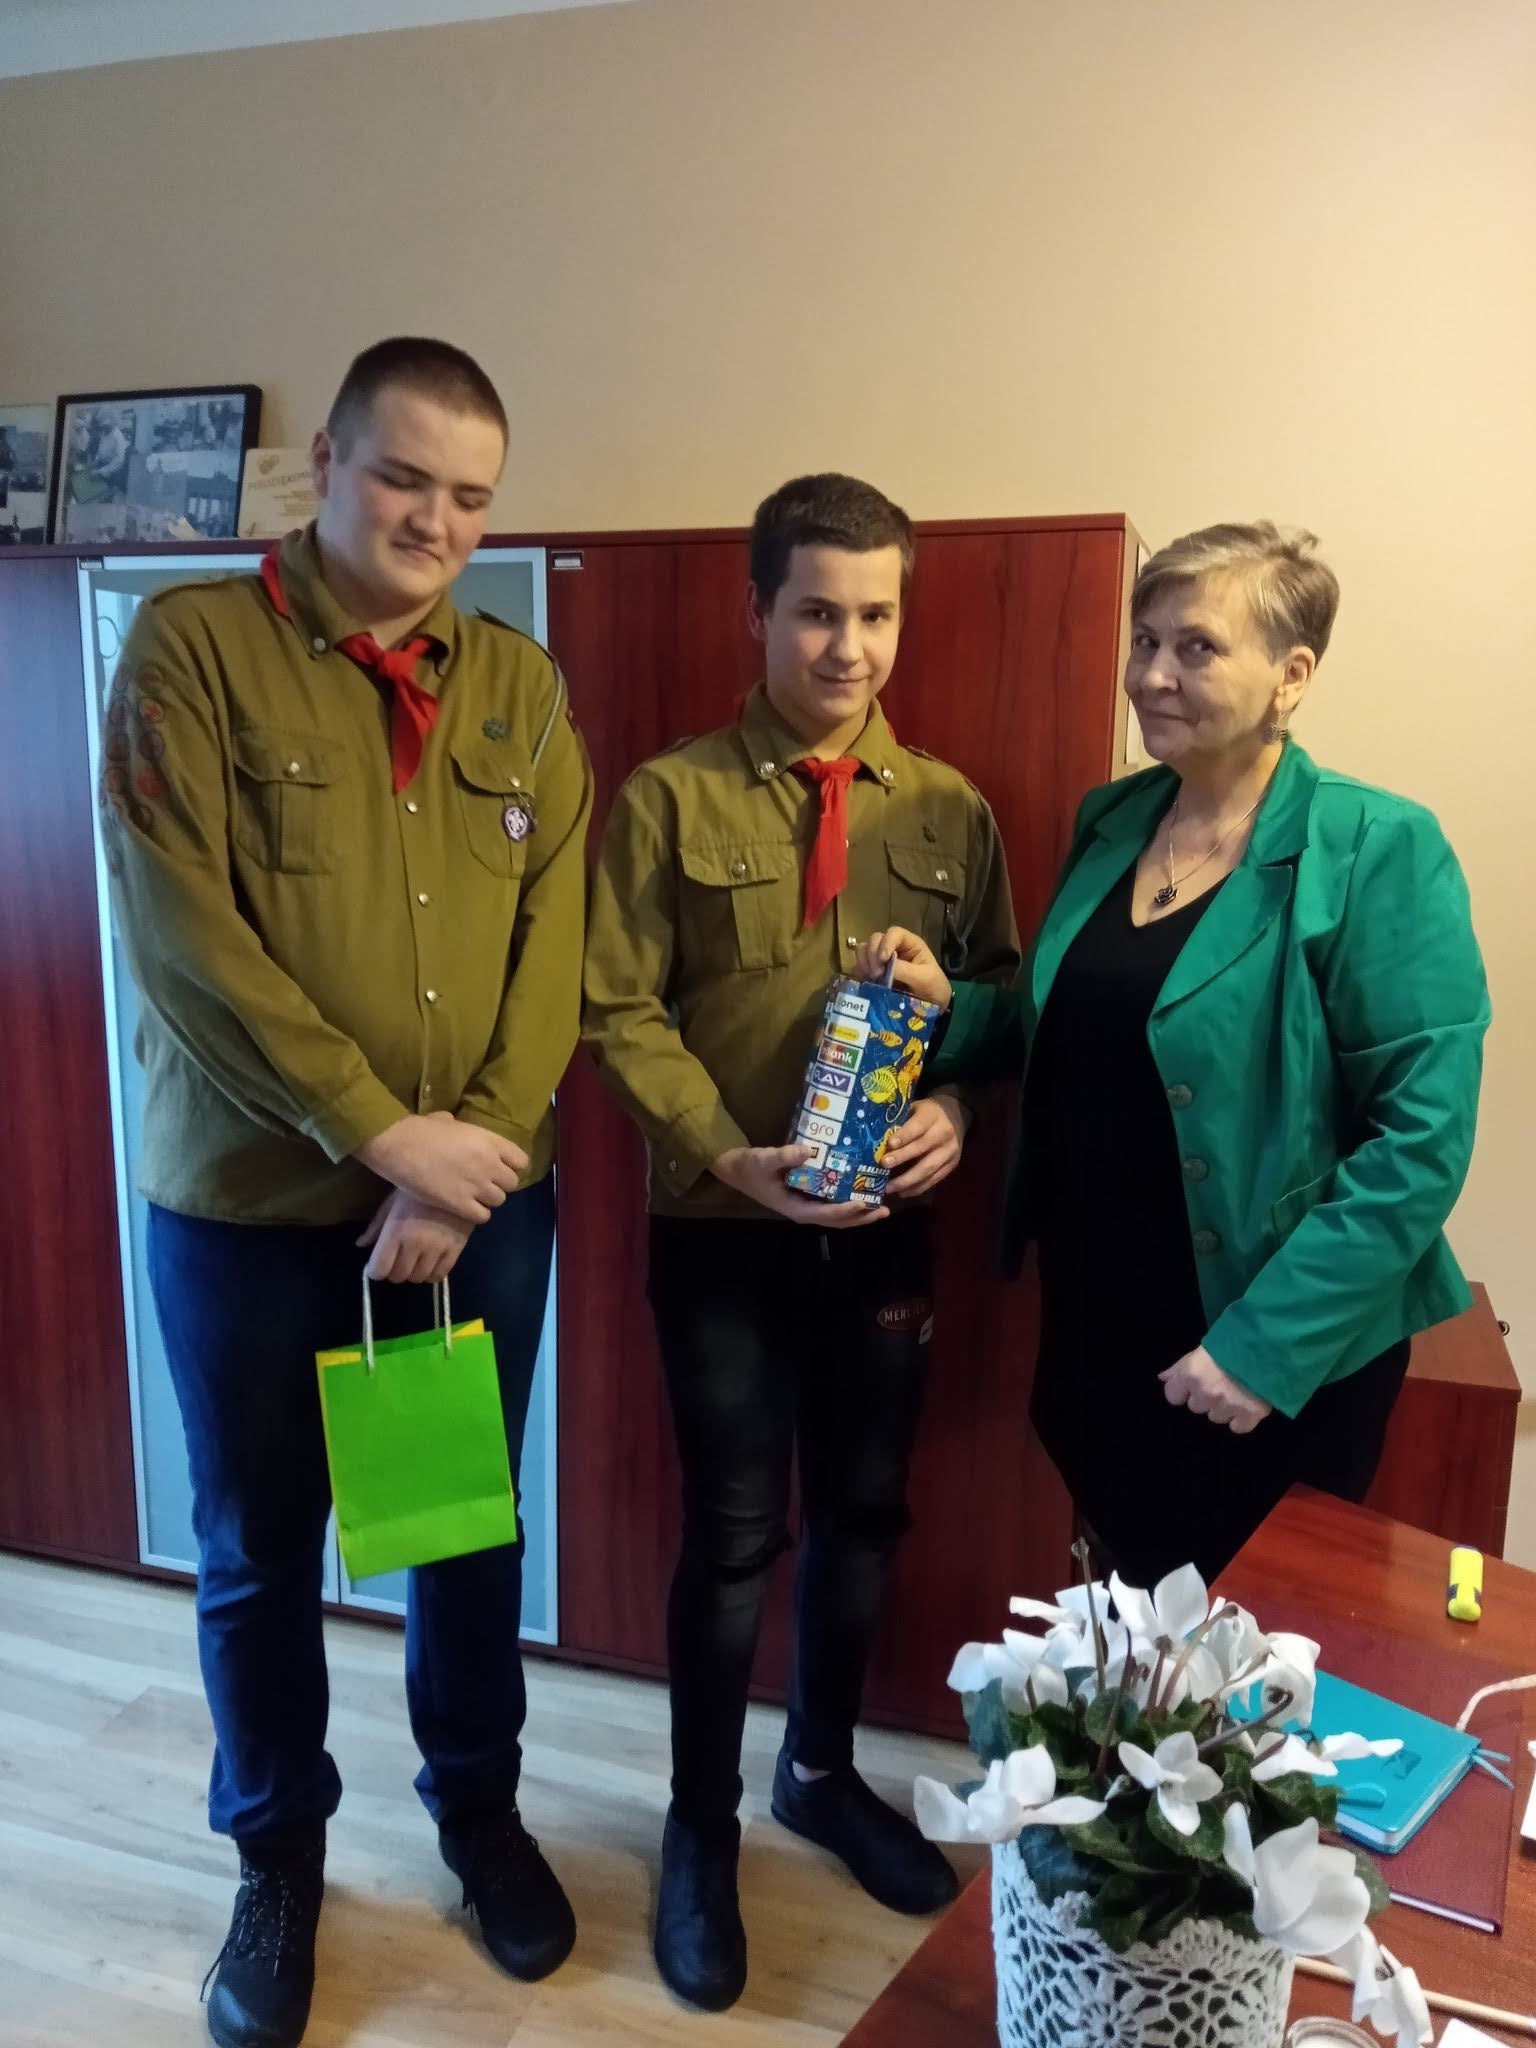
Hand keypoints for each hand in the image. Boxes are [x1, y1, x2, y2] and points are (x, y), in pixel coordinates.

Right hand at [355, 1114, 527, 1223]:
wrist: (400, 1146)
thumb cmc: (420, 1129)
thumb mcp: (448, 1122)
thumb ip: (461, 1128)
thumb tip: (453, 1124)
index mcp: (490, 1141)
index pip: (521, 1161)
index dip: (510, 1166)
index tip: (498, 1168)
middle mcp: (490, 1164)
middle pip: (512, 1183)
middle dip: (499, 1184)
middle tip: (483, 1183)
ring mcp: (477, 1186)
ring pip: (499, 1201)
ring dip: (487, 1199)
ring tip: (471, 1196)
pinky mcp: (461, 1204)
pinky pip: (483, 1216)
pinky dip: (476, 1214)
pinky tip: (464, 1207)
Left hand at [357, 1189, 471, 1283]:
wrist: (455, 1178)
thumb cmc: (417, 1188)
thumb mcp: (391, 1203)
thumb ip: (376, 1226)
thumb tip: (361, 1245)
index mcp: (396, 1232)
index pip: (380, 1270)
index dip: (375, 1270)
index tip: (377, 1265)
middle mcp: (416, 1245)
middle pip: (398, 1276)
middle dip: (393, 1271)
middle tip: (395, 1260)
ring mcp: (437, 1249)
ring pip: (418, 1278)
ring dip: (412, 1273)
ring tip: (413, 1261)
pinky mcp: (456, 1250)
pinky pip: (440, 1275)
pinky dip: (431, 1274)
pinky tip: (429, 1263)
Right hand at [710, 1141, 888, 1227]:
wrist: (736, 1170)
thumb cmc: (751, 1167)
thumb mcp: (765, 1160)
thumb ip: (786, 1156)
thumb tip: (810, 1149)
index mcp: (795, 1208)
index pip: (826, 1213)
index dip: (846, 1210)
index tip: (865, 1203)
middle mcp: (803, 1211)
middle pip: (837, 1220)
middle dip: (861, 1217)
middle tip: (884, 1210)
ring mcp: (806, 1206)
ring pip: (836, 1216)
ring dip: (858, 1214)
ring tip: (880, 1207)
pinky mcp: (807, 1197)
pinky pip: (831, 1205)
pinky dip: (848, 1203)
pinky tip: (861, 1192)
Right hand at [854, 927, 952, 1009]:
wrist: (932, 1006)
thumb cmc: (933, 988)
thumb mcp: (926, 978)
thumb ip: (906, 970)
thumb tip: (885, 966)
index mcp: (909, 944)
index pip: (894, 933)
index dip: (886, 943)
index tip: (883, 959)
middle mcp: (894, 948)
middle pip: (875, 940)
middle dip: (872, 955)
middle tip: (877, 974)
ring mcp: (881, 960)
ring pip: (864, 951)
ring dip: (864, 963)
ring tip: (871, 979)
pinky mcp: (873, 974)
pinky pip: (859, 968)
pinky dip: (860, 974)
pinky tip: (867, 984)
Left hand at [881, 1093, 970, 1197]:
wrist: (955, 1117)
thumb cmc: (926, 1113)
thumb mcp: (914, 1109)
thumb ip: (900, 1121)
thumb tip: (874, 1138)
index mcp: (933, 1116)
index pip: (918, 1126)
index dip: (904, 1136)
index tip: (889, 1144)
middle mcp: (944, 1133)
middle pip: (923, 1148)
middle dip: (902, 1158)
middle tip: (883, 1165)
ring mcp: (950, 1151)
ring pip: (929, 1168)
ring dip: (907, 1180)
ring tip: (888, 1188)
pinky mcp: (952, 1165)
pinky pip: (934, 1179)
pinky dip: (917, 1188)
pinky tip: (902, 1192)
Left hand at [1159, 1346, 1272, 1433]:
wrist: (1269, 1344)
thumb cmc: (1233, 1340)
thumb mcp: (1202, 1349)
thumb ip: (1180, 1367)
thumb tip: (1163, 1379)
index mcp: (1190, 1375)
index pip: (1173, 1396)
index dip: (1183, 1390)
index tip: (1193, 1385)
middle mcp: (1205, 1394)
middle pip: (1196, 1406)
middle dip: (1205, 1397)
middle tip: (1221, 1383)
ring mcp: (1227, 1407)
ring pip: (1217, 1417)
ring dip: (1224, 1408)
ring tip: (1237, 1390)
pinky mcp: (1249, 1415)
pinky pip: (1238, 1427)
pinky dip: (1242, 1419)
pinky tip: (1246, 1405)